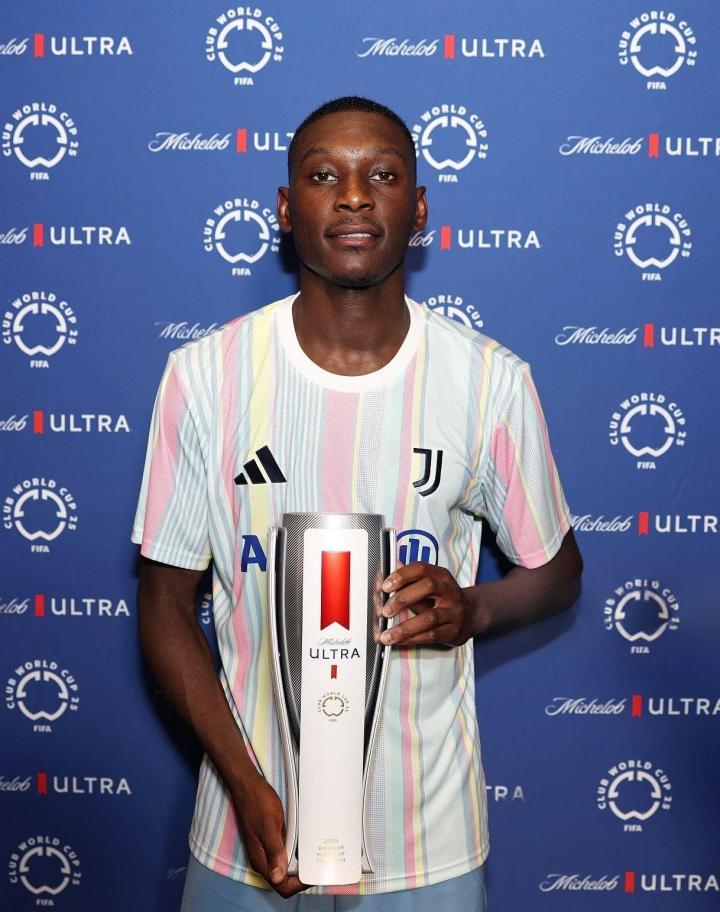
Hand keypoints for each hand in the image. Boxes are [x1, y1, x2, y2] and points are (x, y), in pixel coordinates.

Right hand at [231, 773, 307, 897]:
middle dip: (301, 874)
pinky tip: (301, 841)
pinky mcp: (270, 841)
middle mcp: (263, 859)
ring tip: (310, 850)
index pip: (281, 886)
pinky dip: (295, 851)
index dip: (298, 884)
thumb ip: (275, 851)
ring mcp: (266, 850)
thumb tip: (278, 877)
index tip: (312, 873)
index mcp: (261, 860)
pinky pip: (285, 853)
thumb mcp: (270, 825)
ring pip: (286, 867)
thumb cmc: (257, 802)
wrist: (248, 786)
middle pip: (285, 880)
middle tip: (314, 860)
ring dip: (299, 862)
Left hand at [379, 562, 474, 646]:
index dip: (402, 575)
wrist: (471, 615)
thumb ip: (410, 579)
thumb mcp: (431, 584)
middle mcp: (450, 591)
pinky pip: (432, 635)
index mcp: (441, 575)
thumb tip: (391, 566)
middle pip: (428, 587)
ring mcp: (454, 612)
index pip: (421, 569)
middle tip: (384, 611)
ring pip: (429, 618)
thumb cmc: (444, 598)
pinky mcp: (453, 631)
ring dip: (405, 627)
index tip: (385, 586)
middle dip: (403, 598)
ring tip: (387, 635)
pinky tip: (399, 641)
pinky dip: (413, 639)